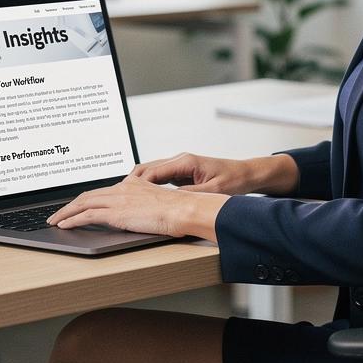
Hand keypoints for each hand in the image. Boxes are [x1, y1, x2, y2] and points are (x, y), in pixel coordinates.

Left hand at [47, 174, 226, 241]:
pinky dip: (72, 220)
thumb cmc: (179, 209)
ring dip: (65, 213)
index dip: (86, 199)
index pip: (102, 191)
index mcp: (132, 185)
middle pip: (88, 195)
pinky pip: (87, 215)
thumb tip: (141, 215)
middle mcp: (122, 188)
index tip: (77, 205)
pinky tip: (64, 226)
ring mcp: (118, 199)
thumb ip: (146, 205)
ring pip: (82, 203)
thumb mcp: (160, 203)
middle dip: (70, 205)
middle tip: (57, 214)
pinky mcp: (116, 212)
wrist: (185, 209)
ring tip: (54, 221)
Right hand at [132, 152, 298, 196]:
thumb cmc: (234, 180)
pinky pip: (159, 179)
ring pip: (151, 174)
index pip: (152, 171)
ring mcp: (180, 166)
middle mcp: (180, 160)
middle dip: (130, 184)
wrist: (247, 174)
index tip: (123, 195)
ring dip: (138, 185)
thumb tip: (171, 202)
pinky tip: (142, 199)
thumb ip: (192, 195)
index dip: (135, 184)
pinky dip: (148, 187)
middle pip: (146, 170)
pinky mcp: (182, 173)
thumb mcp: (213, 191)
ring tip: (124, 199)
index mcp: (185, 161)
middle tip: (115, 198)